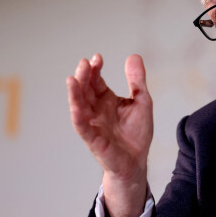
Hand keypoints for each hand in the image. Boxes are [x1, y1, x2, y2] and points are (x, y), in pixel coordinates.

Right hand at [67, 54, 152, 216]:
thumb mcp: (142, 101)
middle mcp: (96, 110)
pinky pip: (82, 127)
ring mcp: (92, 124)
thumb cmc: (137, 132)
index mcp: (106, 100)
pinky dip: (77, 116)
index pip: (96, 81)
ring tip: (73, 78)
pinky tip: (75, 106)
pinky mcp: (93, 139)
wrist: (138, 160)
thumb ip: (137, 80)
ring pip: (79, 106)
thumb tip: (133, 55)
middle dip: (84, 76)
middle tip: (85, 63)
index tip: (98, 57)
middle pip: (85, 90)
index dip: (95, 69)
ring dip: (75, 93)